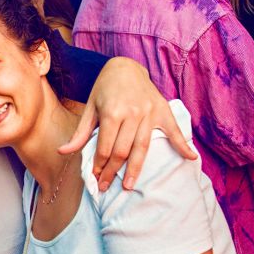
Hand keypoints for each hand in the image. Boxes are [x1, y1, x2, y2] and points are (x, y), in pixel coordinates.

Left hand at [59, 56, 196, 190]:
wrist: (125, 66)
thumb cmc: (104, 89)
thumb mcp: (89, 108)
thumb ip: (80, 133)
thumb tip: (63, 152)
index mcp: (112, 113)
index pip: (106, 147)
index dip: (99, 165)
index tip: (95, 177)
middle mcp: (132, 113)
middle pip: (123, 151)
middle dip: (112, 171)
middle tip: (106, 187)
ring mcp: (149, 112)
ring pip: (142, 147)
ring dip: (135, 169)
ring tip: (129, 186)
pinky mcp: (162, 110)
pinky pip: (174, 130)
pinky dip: (183, 144)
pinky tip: (190, 157)